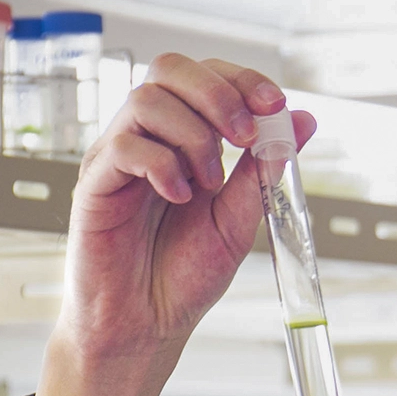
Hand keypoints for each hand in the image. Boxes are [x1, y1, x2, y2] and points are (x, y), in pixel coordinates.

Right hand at [29, 55, 317, 395]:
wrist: (146, 326)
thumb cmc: (182, 277)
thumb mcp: (238, 219)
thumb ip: (264, 170)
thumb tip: (302, 121)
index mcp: (181, 141)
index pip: (205, 78)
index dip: (241, 80)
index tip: (273, 105)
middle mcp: (146, 140)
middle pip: (169, 69)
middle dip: (217, 93)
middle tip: (244, 136)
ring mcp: (116, 159)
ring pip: (146, 100)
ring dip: (193, 135)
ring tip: (209, 183)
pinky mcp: (94, 185)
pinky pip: (124, 146)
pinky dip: (162, 164)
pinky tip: (180, 197)